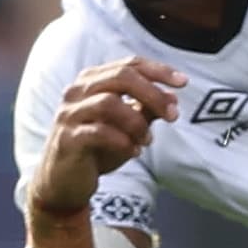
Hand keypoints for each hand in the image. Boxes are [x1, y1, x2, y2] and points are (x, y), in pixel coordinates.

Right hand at [30, 57, 185, 215]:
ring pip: (109, 103)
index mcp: (92, 80)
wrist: (64, 183)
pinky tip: (135, 152)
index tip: (183, 83)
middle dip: (153, 94)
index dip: (158, 70)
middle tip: (173, 115)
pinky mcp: (66, 139)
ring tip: (148, 140)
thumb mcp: (127, 127)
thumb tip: (173, 98)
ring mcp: (69, 114)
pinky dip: (122, 141)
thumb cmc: (97, 149)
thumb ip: (146, 109)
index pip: (129, 64)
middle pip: (121, 77)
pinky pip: (98, 132)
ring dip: (136, 122)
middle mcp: (77, 91)